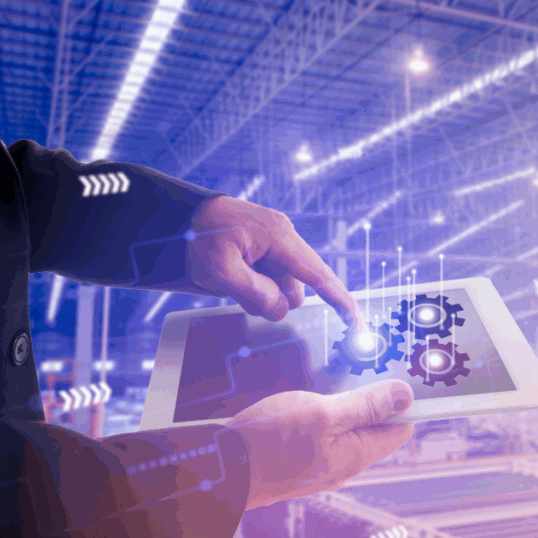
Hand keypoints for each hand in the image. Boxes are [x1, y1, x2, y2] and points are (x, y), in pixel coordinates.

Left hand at [187, 196, 360, 323]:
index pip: (319, 275)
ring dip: (260, 293)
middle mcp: (285, 239)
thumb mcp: (220, 270)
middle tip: (236, 288)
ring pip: (281, 287)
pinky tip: (233, 274)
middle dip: (272, 299)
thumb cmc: (199, 236)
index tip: (355, 322)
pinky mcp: (266, 251)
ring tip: (229, 277)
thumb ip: (255, 294)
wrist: (181, 215)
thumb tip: (282, 309)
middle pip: (295, 288)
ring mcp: (276, 245)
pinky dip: (254, 285)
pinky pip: (269, 279)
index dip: (340, 301)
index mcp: (280, 238)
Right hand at [226, 381, 414, 509]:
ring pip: (348, 427)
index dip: (405, 401)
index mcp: (356, 455)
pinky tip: (312, 395)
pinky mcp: (299, 457)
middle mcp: (342, 463)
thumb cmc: (266, 442)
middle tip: (366, 366)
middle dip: (376, 399)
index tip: (401, 373)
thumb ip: (366, 405)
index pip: (401, 429)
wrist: (216, 469)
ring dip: (348, 402)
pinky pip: (325, 432)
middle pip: (376, 427)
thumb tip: (405, 395)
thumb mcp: (323, 414)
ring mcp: (320, 462)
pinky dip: (326, 411)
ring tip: (337, 376)